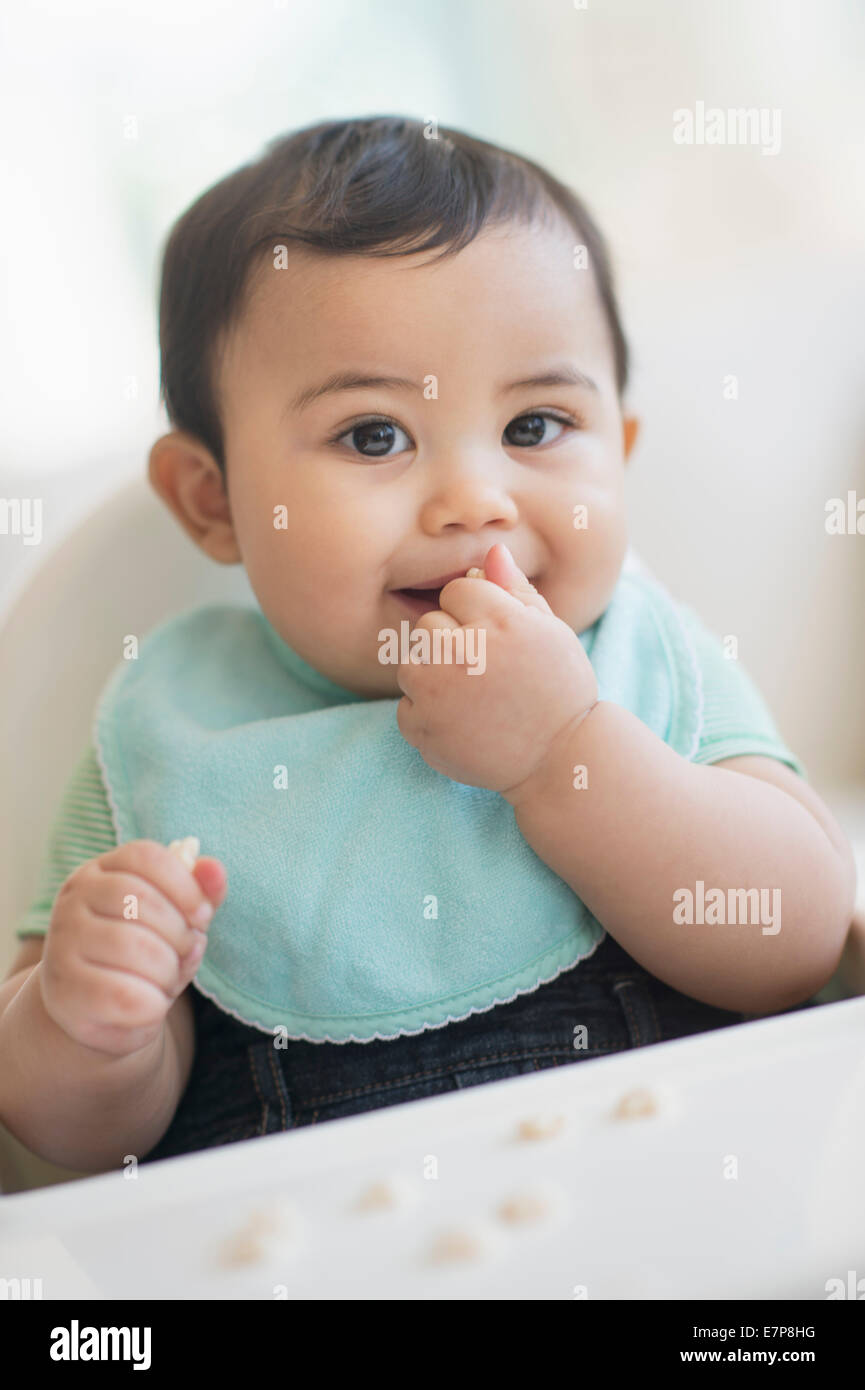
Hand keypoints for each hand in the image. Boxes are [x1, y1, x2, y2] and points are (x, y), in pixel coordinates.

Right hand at [39, 840, 227, 1057]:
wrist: (100, 1011)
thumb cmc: (144, 955)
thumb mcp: (176, 920)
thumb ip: (199, 893)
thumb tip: (213, 868)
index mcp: (101, 871)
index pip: (146, 857)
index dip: (185, 885)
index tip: (203, 915)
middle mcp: (74, 900)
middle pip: (141, 901)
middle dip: (179, 932)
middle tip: (185, 953)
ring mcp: (63, 943)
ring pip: (133, 946)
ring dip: (167, 970)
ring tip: (166, 980)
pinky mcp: (65, 990)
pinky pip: (122, 994)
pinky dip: (152, 1003)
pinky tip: (151, 1005)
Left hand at [395, 542, 597, 794]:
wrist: (559, 759)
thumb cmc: (559, 690)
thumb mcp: (550, 632)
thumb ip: (516, 589)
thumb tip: (491, 549)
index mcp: (499, 620)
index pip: (457, 590)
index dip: (478, 615)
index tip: (500, 642)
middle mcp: (464, 651)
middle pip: (429, 624)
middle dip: (451, 643)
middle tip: (486, 673)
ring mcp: (438, 692)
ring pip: (410, 662)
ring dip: (432, 676)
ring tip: (472, 697)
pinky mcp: (423, 728)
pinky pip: (406, 706)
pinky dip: (427, 716)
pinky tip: (463, 724)